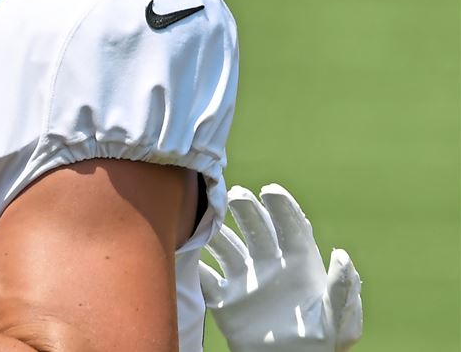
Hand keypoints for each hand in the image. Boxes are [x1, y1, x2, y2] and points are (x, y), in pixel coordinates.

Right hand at [200, 183, 362, 351]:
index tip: (270, 191)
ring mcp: (245, 279)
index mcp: (299, 263)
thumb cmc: (324, 345)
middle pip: (254, 226)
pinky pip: (203, 276)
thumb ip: (343, 288)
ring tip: (205, 218)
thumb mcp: (341, 321)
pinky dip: (191, 262)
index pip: (290, 226)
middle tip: (236, 196)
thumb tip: (341, 254)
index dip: (281, 206)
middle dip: (245, 208)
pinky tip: (183, 248)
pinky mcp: (224, 300)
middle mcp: (269, 263)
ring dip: (214, 230)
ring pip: (225, 244)